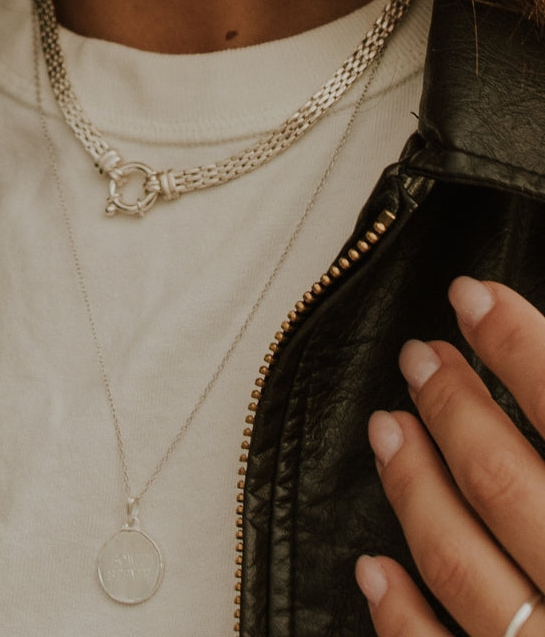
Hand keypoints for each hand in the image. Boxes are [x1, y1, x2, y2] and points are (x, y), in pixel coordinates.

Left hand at [355, 277, 544, 636]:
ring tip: (387, 426)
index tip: (474, 295)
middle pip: (508, 482)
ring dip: (415, 488)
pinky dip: (401, 618)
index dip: (522, 345)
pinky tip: (372, 568)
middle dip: (456, 406)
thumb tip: (544, 360)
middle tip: (422, 355)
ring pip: (466, 566)